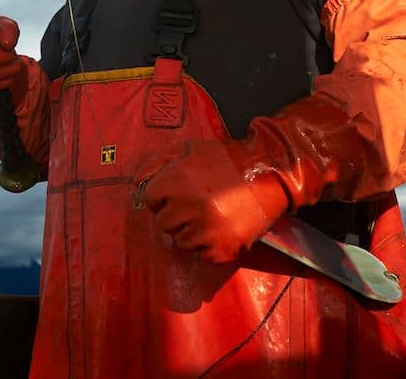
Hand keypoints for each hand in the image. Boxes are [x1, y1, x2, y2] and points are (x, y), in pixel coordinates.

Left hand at [138, 139, 291, 264]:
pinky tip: (222, 227)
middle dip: (177, 213)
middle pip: (164, 223)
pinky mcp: (223, 249)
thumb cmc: (225, 158)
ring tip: (212, 214)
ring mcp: (207, 231)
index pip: (150, 199)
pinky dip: (209, 246)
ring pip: (182, 242)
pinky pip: (202, 256)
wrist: (269, 172)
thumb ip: (157, 163)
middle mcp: (189, 208)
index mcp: (176, 181)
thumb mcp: (188, 149)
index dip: (164, 195)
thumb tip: (135, 183)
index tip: (179, 191)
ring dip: (192, 231)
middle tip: (198, 202)